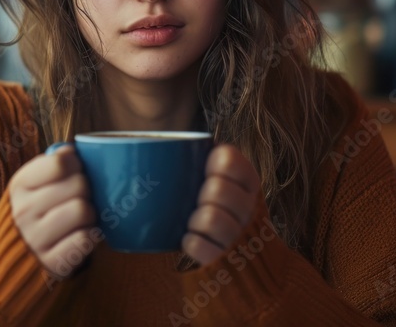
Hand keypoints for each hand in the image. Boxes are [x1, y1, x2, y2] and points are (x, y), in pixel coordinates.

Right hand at [7, 144, 98, 277]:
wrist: (18, 255)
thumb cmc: (39, 209)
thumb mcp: (36, 182)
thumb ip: (54, 163)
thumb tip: (71, 150)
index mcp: (20, 184)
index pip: (59, 163)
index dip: (76, 164)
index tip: (75, 171)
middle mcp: (23, 210)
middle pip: (79, 185)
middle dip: (87, 189)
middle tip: (80, 197)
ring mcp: (35, 239)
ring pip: (83, 211)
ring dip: (90, 214)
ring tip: (81, 217)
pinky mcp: (51, 263)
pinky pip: (85, 240)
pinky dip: (90, 236)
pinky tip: (82, 234)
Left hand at [182, 144, 261, 265]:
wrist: (243, 260)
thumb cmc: (221, 210)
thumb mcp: (223, 181)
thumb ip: (206, 160)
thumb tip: (144, 135)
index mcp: (249, 182)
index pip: (229, 158)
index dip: (214, 164)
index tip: (208, 171)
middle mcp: (250, 207)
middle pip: (217, 189)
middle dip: (201, 195)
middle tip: (200, 201)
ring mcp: (240, 236)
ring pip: (209, 218)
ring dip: (194, 221)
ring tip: (195, 223)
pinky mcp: (225, 260)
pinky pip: (196, 245)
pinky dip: (190, 243)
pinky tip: (195, 240)